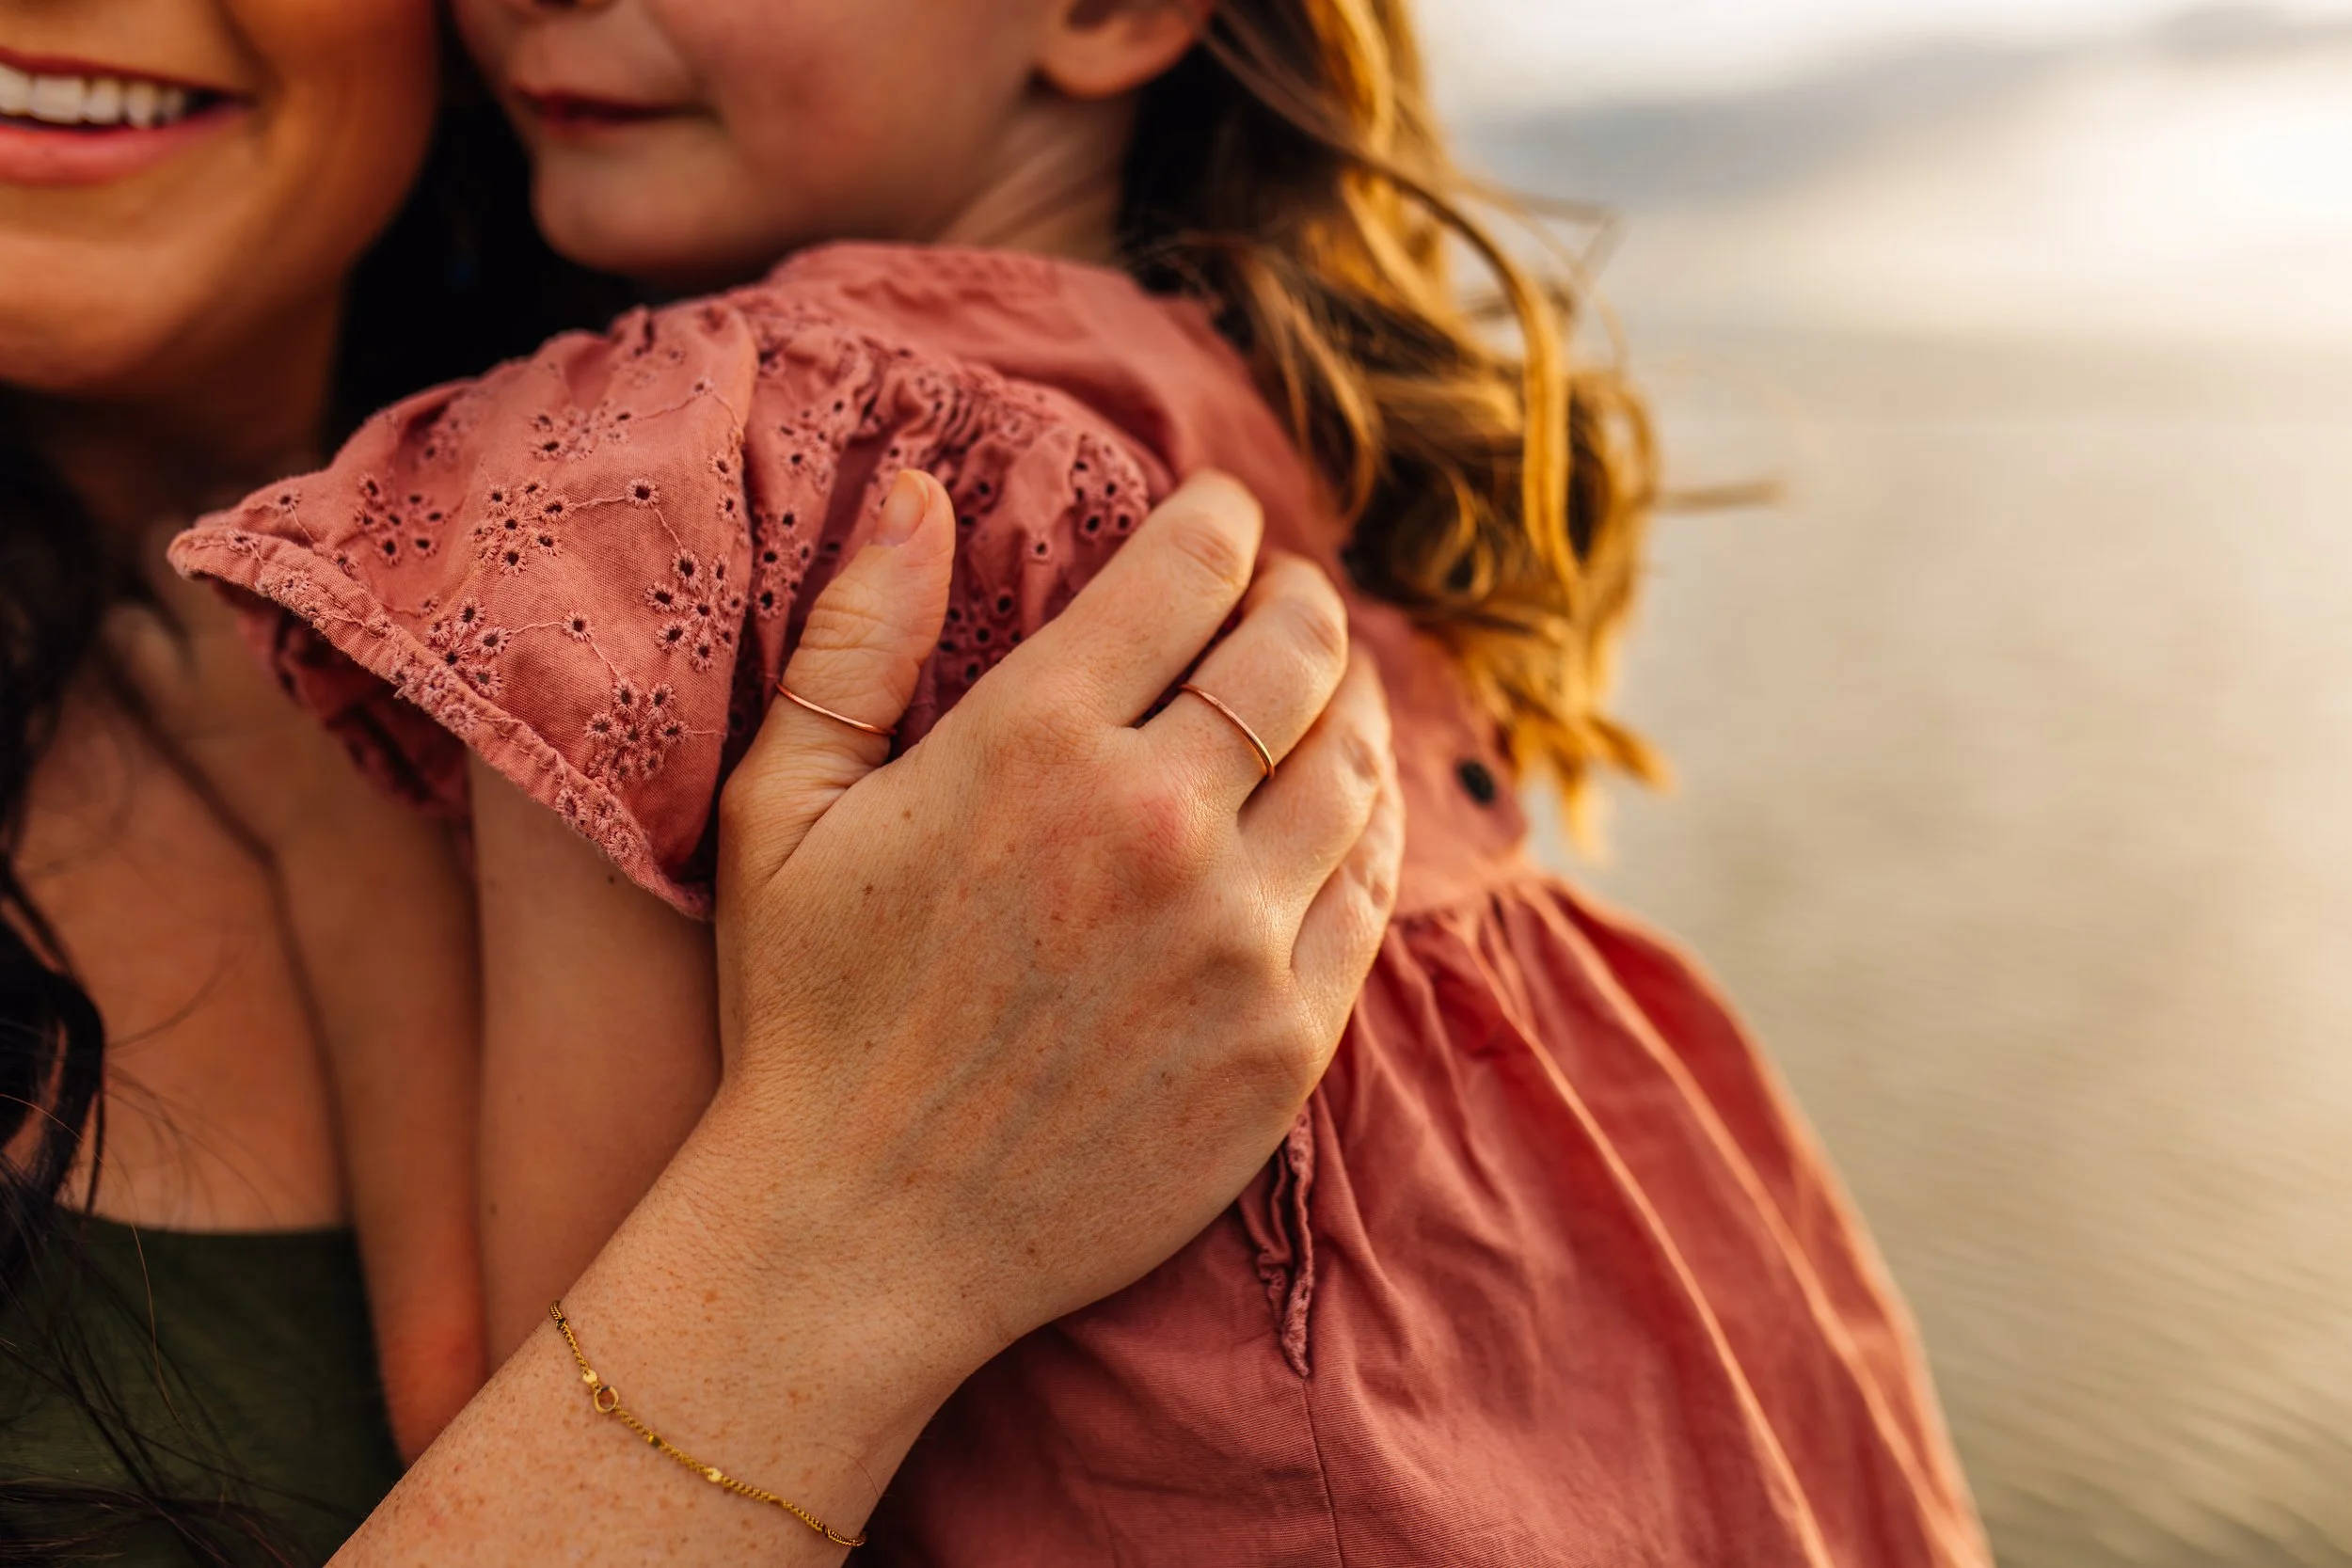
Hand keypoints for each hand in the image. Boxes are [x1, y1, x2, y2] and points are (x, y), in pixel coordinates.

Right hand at [711, 466, 1400, 1371]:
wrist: (863, 1236)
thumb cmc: (810, 1016)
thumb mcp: (782, 810)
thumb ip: (856, 638)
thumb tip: (917, 493)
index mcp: (1037, 743)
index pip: (1192, 569)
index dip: (1222, 522)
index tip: (1225, 519)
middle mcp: (1158, 824)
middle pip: (1299, 653)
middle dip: (1302, 603)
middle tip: (1291, 600)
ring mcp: (1236, 938)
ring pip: (1357, 764)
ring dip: (1353, 705)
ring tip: (1330, 693)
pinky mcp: (1285, 1038)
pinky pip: (1373, 893)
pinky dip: (1374, 828)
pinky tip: (1348, 814)